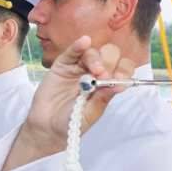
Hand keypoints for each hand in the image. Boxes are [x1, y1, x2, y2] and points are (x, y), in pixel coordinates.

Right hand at [2, 36, 135, 170]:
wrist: (47, 128)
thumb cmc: (70, 123)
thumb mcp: (90, 114)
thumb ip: (103, 99)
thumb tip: (120, 84)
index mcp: (106, 84)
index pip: (122, 68)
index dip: (124, 69)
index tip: (120, 78)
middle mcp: (95, 73)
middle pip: (110, 55)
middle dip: (110, 63)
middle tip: (104, 76)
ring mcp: (78, 68)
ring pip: (92, 52)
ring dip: (96, 59)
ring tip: (95, 72)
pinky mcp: (63, 65)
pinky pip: (72, 52)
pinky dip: (78, 46)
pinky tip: (84, 43)